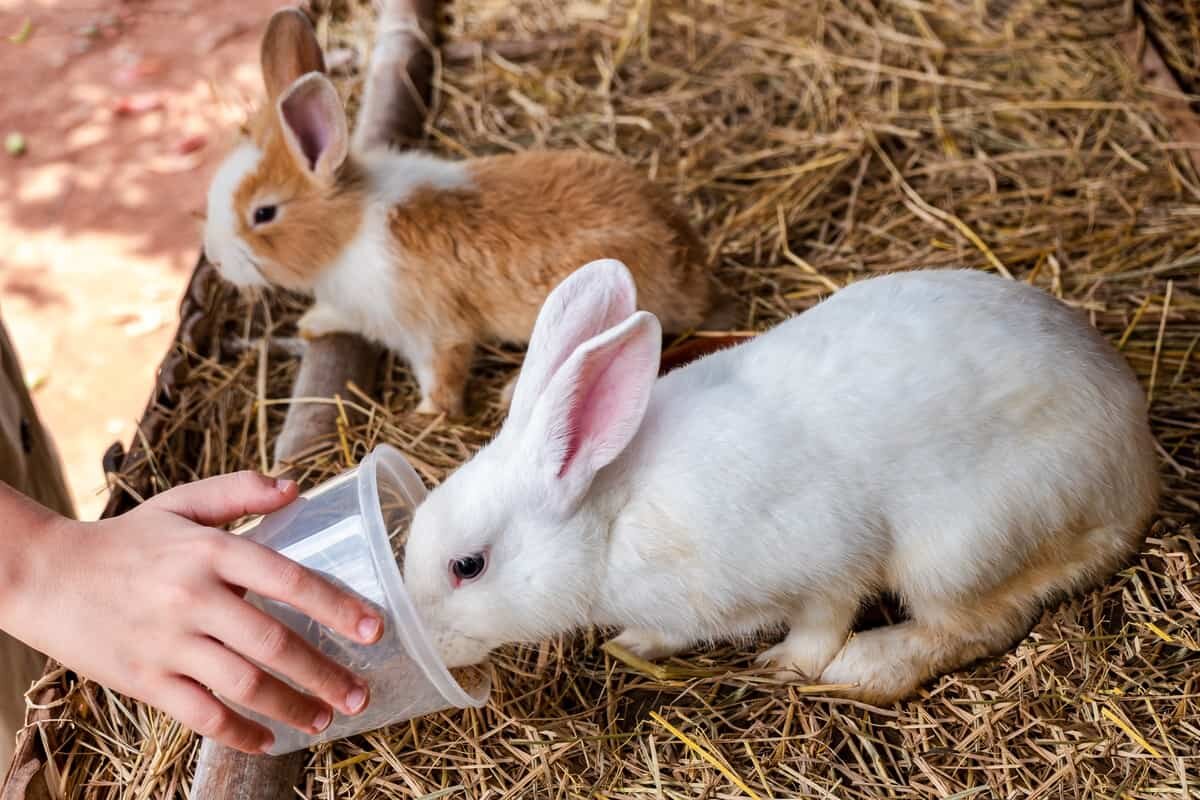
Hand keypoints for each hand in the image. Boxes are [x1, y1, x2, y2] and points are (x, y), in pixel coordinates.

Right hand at [1, 472, 384, 753]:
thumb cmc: (125, 539)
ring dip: (292, 707)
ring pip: (243, 685)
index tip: (374, 630)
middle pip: (272, 643)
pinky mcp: (144, 680)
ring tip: (325, 718)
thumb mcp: (181, 503)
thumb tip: (297, 488)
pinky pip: (200, 715)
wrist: (45, 576)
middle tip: (359, 694)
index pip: (288, 579)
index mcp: (209, 551)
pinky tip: (269, 739)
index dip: (336, 606)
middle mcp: (192, 597)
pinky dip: (239, 733)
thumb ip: (239, 492)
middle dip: (324, 673)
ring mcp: (167, 643)